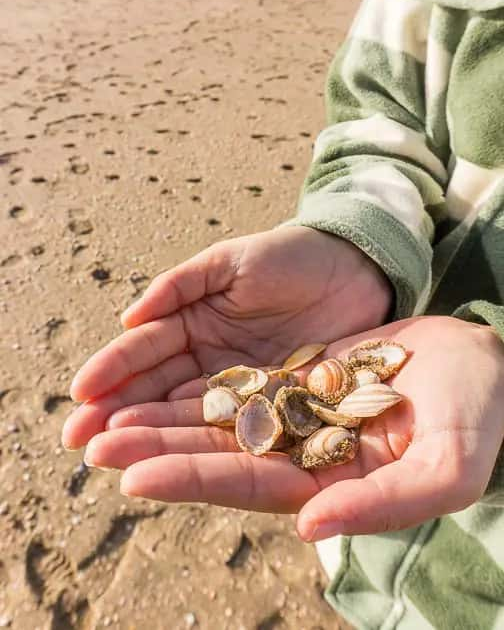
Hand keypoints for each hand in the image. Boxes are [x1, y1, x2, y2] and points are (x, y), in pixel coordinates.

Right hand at [62, 226, 390, 447]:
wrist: (354, 269)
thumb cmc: (288, 256)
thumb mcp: (229, 262)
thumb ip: (181, 286)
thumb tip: (128, 317)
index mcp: (192, 322)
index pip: (144, 350)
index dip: (111, 369)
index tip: (79, 393)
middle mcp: (208, 360)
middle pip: (156, 390)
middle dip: (116, 413)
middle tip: (77, 441)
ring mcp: (240, 387)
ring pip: (187, 415)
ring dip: (149, 435)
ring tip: (109, 456)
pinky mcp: (275, 406)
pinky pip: (236, 426)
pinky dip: (204, 444)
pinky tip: (175, 461)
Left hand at [77, 316, 503, 539]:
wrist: (488, 367)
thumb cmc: (479, 419)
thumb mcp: (447, 467)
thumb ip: (383, 505)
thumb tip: (308, 527)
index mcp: (333, 485)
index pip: (249, 486)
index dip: (191, 479)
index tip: (132, 477)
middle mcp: (306, 455)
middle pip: (220, 452)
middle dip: (157, 447)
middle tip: (93, 443)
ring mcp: (301, 415)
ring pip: (223, 417)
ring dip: (167, 414)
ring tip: (110, 413)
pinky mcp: (304, 379)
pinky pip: (244, 382)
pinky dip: (204, 382)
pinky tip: (165, 378)